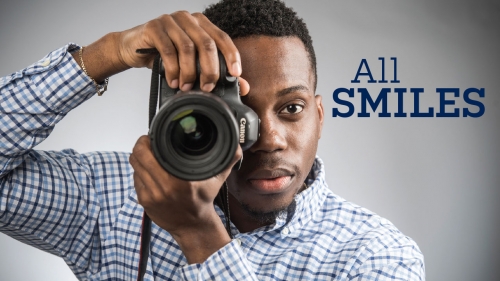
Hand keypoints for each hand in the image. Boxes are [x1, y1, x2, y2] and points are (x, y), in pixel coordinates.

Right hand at [118, 11, 248, 93]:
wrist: (131, 48)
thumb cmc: (164, 56)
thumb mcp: (191, 64)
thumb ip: (215, 71)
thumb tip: (242, 86)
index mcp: (201, 24)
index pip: (222, 38)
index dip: (231, 56)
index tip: (235, 74)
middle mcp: (188, 19)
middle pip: (206, 43)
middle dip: (209, 69)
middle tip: (207, 87)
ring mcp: (170, 20)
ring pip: (188, 47)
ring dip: (189, 72)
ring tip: (186, 87)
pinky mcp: (154, 27)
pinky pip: (168, 49)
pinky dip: (173, 69)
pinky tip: (173, 81)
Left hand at [128, 135, 241, 262]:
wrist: (193, 226)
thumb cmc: (202, 201)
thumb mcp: (217, 179)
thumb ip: (228, 160)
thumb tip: (236, 145)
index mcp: (178, 180)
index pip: (149, 152)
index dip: (148, 140)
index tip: (153, 136)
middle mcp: (162, 187)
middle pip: (138, 156)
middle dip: (141, 146)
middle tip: (148, 142)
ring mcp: (151, 195)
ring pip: (135, 166)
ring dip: (140, 158)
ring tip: (150, 155)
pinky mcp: (144, 201)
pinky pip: (136, 179)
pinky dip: (141, 172)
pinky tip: (150, 171)